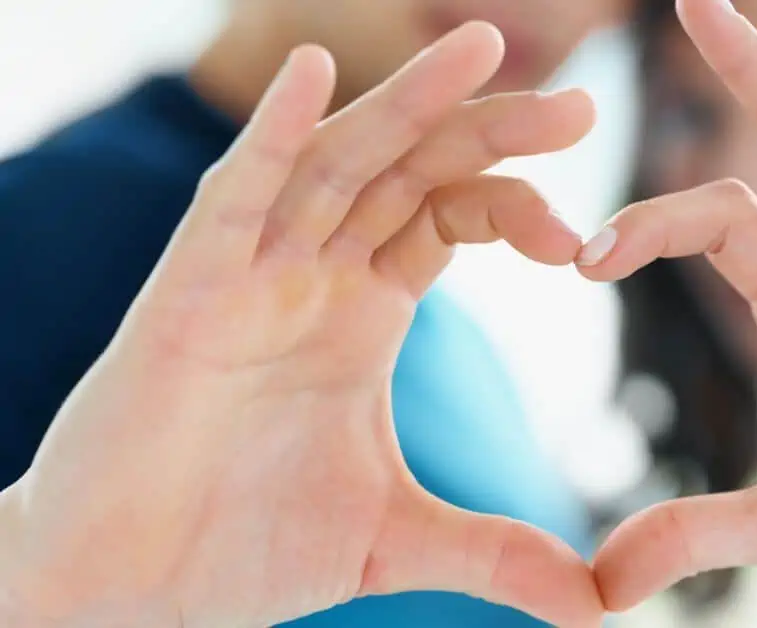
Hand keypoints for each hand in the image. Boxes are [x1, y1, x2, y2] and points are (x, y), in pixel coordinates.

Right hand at [0, 23, 602, 627]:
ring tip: (481, 48)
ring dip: (405, 104)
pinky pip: (231, 198)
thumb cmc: (241, 548)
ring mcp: (250, 276)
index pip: (448, 218)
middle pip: (410, 173)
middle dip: (490, 134)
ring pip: (336, 163)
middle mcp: (312, 277)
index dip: (516, 208)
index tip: (585, 243)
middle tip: (583, 107)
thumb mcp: (396, 542)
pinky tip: (310, 73)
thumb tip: (601, 605)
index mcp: (362, 313)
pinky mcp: (186, 297)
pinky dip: (269, 134)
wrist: (126, 591)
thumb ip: (497, 554)